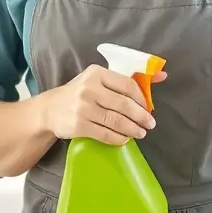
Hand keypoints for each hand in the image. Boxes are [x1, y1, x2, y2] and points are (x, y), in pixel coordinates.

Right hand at [41, 65, 166, 145]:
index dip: (142, 98)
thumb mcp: (98, 80)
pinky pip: (105, 134)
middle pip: (124, 104)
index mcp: (97, 73)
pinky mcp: (79, 125)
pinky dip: (118, 138)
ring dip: (132, 129)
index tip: (148, 108)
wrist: (49, 110)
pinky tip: (124, 139)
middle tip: (150, 124)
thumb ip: (125, 79)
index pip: (127, 85)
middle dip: (141, 117)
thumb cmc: (79, 93)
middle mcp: (89, 88)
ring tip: (140, 133)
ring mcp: (83, 107)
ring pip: (116, 121)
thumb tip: (162, 75)